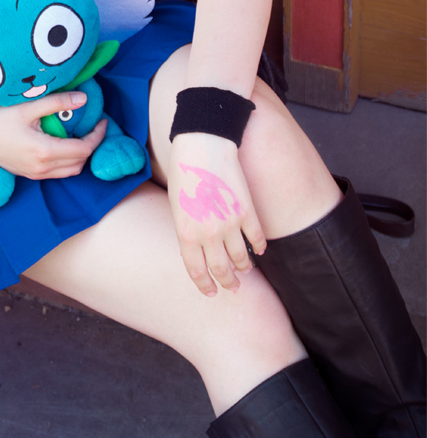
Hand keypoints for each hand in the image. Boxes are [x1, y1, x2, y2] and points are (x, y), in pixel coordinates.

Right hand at [0, 91, 107, 180]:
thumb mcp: (27, 108)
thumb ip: (57, 102)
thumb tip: (83, 99)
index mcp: (44, 152)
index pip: (83, 149)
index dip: (98, 136)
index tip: (102, 121)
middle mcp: (42, 168)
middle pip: (80, 163)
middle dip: (92, 146)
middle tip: (94, 127)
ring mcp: (35, 174)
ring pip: (70, 171)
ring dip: (80, 156)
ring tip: (82, 135)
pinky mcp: (29, 174)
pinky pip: (57, 173)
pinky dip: (67, 161)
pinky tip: (63, 144)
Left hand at [168, 133, 265, 294]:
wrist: (202, 145)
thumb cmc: (184, 172)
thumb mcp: (177, 206)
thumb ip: (187, 229)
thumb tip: (198, 247)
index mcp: (186, 233)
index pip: (196, 270)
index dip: (204, 285)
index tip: (211, 292)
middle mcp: (208, 234)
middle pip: (221, 270)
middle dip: (227, 283)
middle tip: (233, 288)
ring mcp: (229, 224)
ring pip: (242, 258)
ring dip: (244, 267)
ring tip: (245, 270)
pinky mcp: (247, 211)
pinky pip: (257, 238)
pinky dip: (260, 247)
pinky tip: (260, 249)